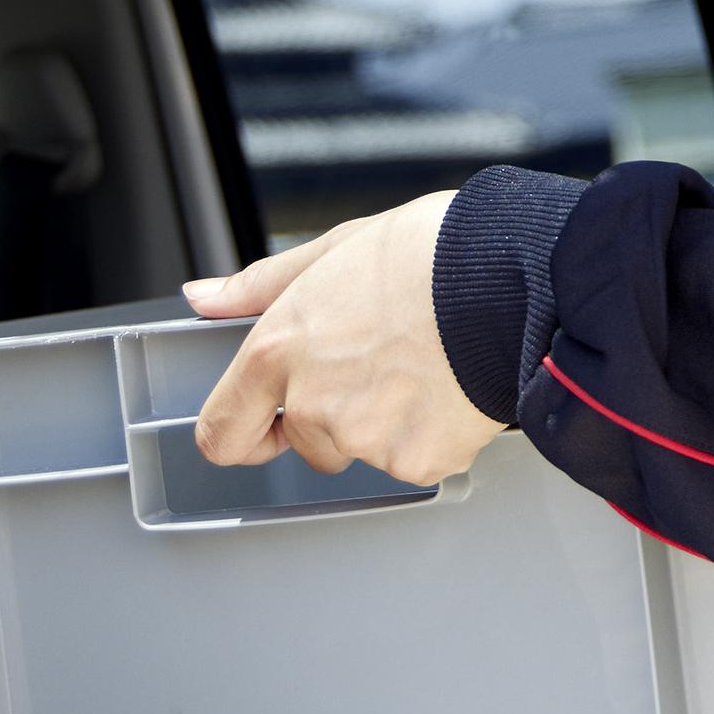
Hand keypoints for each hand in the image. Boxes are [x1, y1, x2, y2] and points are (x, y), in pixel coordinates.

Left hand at [181, 191, 500, 485]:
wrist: (510, 276)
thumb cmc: (429, 252)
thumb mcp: (332, 250)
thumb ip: (259, 286)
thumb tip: (203, 298)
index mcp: (278, 351)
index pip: (221, 433)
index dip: (241, 432)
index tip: (262, 426)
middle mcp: (312, 403)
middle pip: (306, 443)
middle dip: (334, 416)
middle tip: (380, 363)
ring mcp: (365, 440)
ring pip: (363, 451)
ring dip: (385, 423)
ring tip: (423, 363)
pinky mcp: (417, 462)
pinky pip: (415, 460)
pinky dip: (431, 434)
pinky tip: (450, 386)